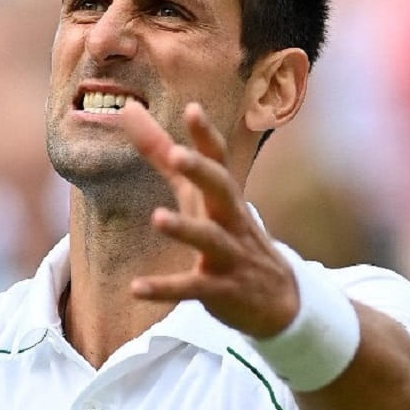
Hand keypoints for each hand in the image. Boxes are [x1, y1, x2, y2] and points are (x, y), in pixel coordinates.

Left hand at [119, 101, 298, 337]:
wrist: (278, 299)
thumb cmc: (229, 234)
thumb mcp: (198, 195)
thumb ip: (162, 154)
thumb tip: (130, 109)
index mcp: (223, 196)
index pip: (218, 160)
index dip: (206, 136)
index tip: (193, 109)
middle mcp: (231, 220)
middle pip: (221, 189)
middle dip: (201, 171)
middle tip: (177, 154)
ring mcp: (229, 255)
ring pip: (210, 239)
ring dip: (185, 228)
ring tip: (157, 218)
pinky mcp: (221, 290)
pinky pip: (193, 288)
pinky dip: (165, 288)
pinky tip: (136, 288)